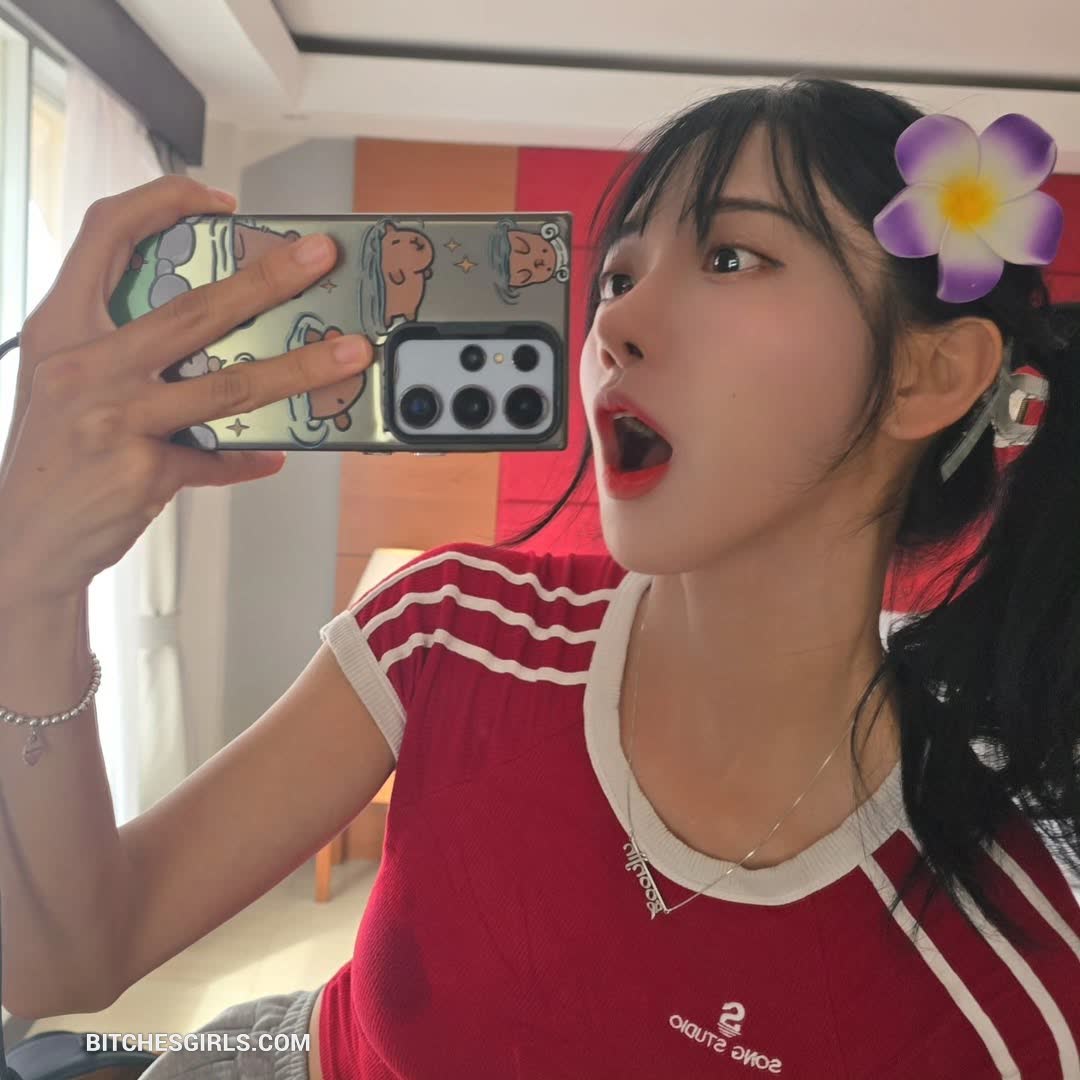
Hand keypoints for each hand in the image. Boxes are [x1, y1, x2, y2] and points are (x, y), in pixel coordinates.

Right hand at [0, 175, 372, 605]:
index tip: (219, 200)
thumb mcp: (64, 384)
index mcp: (61, 326)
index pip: (106, 233)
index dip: (164, 202)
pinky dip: (247, 457)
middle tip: (320, 258)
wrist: (19, 539)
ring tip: (348, 354)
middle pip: (193, 307)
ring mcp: (115, 417)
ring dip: (299, 368)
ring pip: (227, 382)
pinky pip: (215, 458)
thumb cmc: (49, 455)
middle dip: (267, 277)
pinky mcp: (142, 470)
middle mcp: (86, 364)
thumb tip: (211, 337)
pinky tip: (275, 454)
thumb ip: (123, 352)